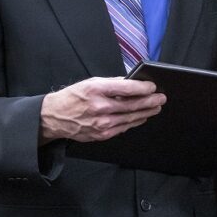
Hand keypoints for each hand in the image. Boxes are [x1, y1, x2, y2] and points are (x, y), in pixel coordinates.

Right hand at [39, 77, 164, 142]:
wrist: (55, 117)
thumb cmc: (73, 97)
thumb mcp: (90, 83)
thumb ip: (112, 83)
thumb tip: (132, 82)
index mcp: (96, 90)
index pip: (126, 88)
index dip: (142, 88)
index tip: (152, 86)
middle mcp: (100, 107)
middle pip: (132, 105)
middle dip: (150, 101)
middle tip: (161, 98)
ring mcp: (101, 123)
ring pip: (130, 118)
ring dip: (146, 112)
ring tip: (156, 107)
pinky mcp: (102, 134)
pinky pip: (124, 128)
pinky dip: (135, 122)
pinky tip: (142, 117)